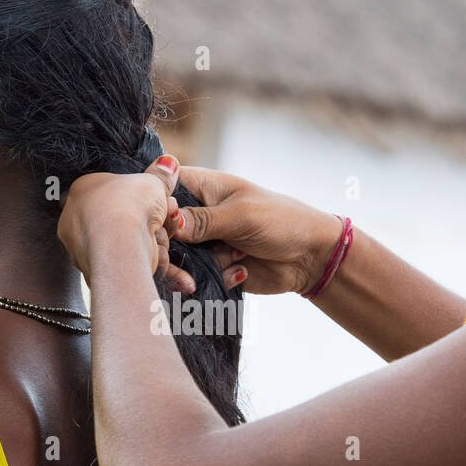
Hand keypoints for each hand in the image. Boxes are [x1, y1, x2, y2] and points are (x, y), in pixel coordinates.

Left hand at [57, 156, 195, 292]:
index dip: (143, 198)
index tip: (158, 201)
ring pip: (126, 243)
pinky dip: (142, 260)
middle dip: (148, 222)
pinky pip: (124, 262)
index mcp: (82, 189)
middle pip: (122, 220)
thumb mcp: (153, 182)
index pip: (114, 192)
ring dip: (149, 240)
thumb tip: (168, 163)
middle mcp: (74, 218)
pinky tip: (150, 255)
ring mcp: (80, 246)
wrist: (120, 245)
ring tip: (157, 237)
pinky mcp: (93, 270)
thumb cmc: (128, 206)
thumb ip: (161, 175)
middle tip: (165, 218)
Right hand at [170, 166, 342, 294]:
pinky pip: (196, 278)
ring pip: (176, 258)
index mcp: (200, 187)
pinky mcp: (210, 267)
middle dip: (173, 249)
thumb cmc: (282, 221)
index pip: (160, 191)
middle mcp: (195, 214)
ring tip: (229, 262)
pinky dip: (214, 278)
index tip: (163, 228)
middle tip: (191, 259)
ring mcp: (202, 242)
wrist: (310, 257)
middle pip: (162, 230)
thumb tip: (169, 221)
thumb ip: (203, 220)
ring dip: (196, 267)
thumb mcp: (241, 215)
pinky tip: (239, 272)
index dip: (155, 209)